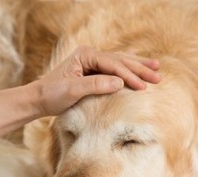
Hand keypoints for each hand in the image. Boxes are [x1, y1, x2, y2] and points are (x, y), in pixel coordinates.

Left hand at [30, 46, 160, 115]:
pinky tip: (137, 64)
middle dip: (140, 68)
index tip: (143, 87)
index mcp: (85, 56)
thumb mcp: (72, 90)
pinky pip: (115, 67)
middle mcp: (90, 55)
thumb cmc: (52, 94)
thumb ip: (95, 85)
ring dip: (138, 65)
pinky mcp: (92, 71)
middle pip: (120, 60)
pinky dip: (128, 68)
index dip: (129, 75)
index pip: (113, 65)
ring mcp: (92, 62)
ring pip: (120, 61)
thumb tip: (120, 82)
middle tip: (158, 75)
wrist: (39, 99)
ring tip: (156, 66)